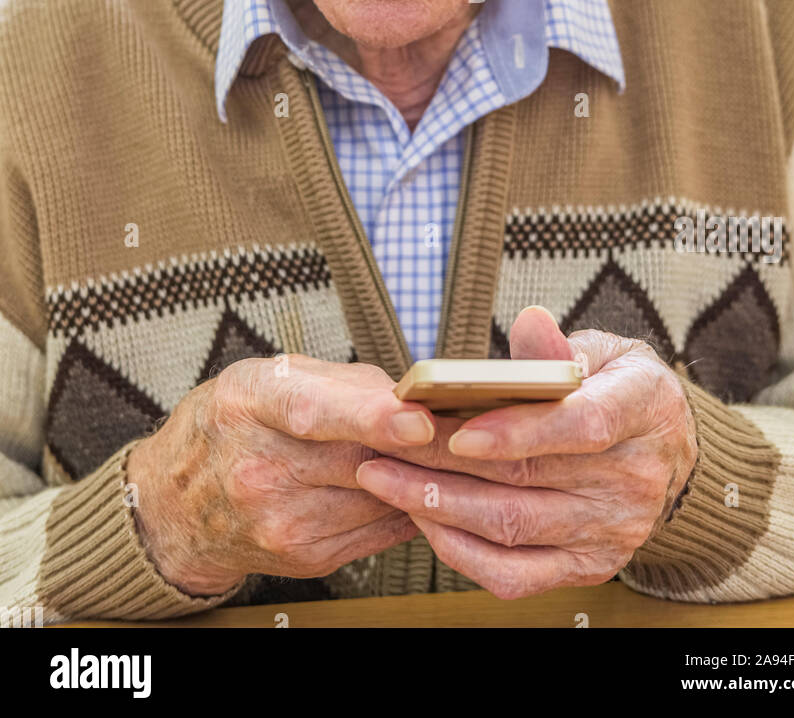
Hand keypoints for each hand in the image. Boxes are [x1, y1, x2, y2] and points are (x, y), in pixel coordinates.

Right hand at [126, 354, 435, 595]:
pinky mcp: (306, 557)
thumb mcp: (267, 378)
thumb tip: (412, 394)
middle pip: (363, 457)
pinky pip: (380, 528)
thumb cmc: (231, 427)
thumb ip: (342, 382)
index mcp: (249, 405)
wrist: (175, 506)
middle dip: (426, 443)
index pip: (312, 410)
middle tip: (475, 425)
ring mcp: (281, 521)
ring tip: (442, 450)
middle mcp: (260, 469)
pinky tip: (410, 483)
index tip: (418, 418)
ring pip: (382, 495)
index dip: (370, 415)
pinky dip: (404, 504)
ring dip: (421, 475)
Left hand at [356, 307, 697, 598]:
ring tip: (386, 479)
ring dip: (439, 506)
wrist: (667, 449)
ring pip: (513, 528)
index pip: (582, 426)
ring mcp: (613, 530)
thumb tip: (530, 324)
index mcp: (643, 409)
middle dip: (444, 464)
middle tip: (386, 445)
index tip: (458, 432)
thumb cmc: (618, 389)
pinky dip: (463, 553)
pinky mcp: (590, 566)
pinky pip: (517, 575)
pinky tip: (423, 521)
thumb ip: (559, 346)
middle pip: (529, 481)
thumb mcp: (603, 350)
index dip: (519, 431)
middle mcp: (634, 478)